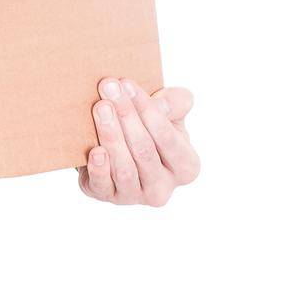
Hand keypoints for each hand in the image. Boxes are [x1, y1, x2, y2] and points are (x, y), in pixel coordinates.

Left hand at [77, 77, 199, 205]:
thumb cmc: (149, 127)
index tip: (127, 84)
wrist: (122, 144)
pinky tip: (95, 149)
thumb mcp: (169, 112)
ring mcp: (136, 196)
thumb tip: (161, 105)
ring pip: (124, 168)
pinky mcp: (108, 196)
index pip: (168, 137)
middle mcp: (163, 188)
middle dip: (126, 115)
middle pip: (144, 150)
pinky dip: (99, 168)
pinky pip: (103, 185)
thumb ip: (175, 103)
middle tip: (108, 88)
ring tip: (100, 108)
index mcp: (186, 166)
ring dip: (111, 135)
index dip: (147, 109)